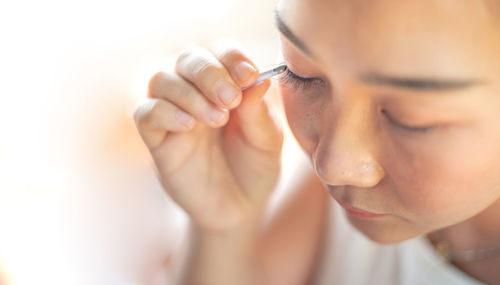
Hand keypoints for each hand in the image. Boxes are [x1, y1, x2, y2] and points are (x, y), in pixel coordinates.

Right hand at [134, 40, 282, 232]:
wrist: (239, 209)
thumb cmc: (256, 169)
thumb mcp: (268, 143)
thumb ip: (260, 114)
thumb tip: (260, 81)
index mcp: (227, 85)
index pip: (220, 51)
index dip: (231, 56)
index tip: (248, 75)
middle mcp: (197, 93)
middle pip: (188, 58)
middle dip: (209, 72)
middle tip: (230, 98)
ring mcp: (174, 115)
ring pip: (162, 80)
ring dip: (189, 93)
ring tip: (217, 119)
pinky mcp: (158, 140)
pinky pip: (146, 114)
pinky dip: (164, 112)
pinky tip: (189, 127)